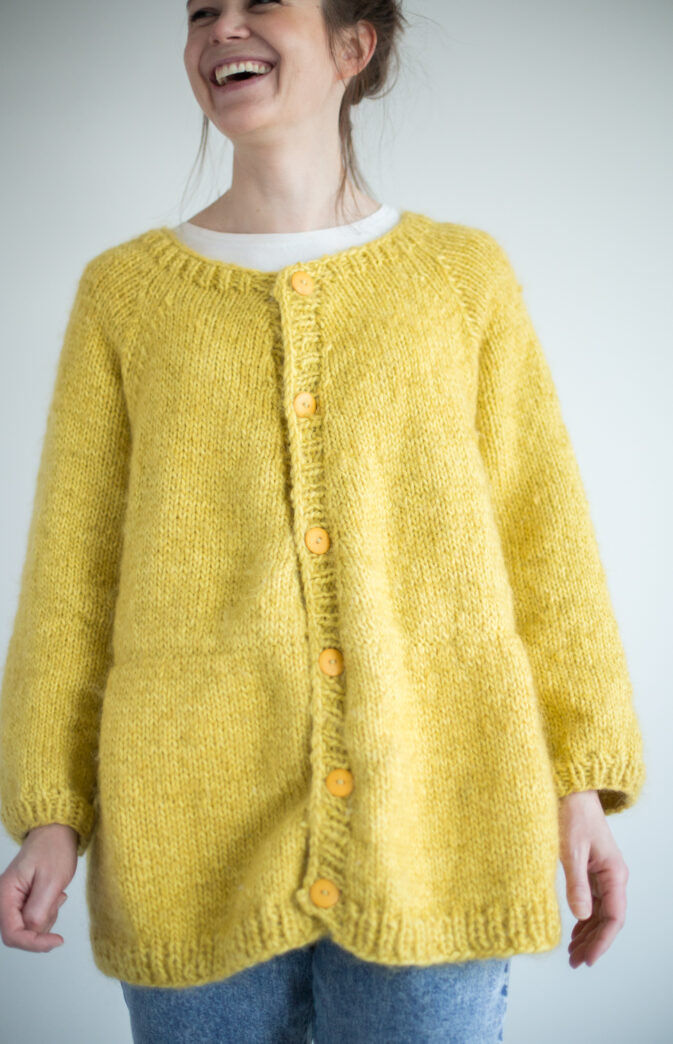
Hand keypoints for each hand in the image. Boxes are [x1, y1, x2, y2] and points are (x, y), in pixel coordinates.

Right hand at [0, 823, 77, 952]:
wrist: (56, 830)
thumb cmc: (53, 848)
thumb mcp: (52, 880)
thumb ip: (39, 910)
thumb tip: (32, 932)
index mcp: (5, 894)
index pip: (13, 934)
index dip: (34, 943)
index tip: (56, 941)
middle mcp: (4, 899)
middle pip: (19, 933)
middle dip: (42, 927)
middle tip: (56, 902)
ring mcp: (12, 899)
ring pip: (27, 928)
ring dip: (46, 918)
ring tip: (56, 895)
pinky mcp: (21, 899)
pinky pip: (32, 918)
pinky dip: (47, 912)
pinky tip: (54, 895)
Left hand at [558, 790, 628, 968]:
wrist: (571, 787)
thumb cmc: (572, 812)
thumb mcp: (571, 849)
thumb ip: (576, 883)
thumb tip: (582, 916)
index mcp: (614, 872)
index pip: (613, 918)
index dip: (602, 942)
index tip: (588, 960)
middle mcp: (612, 875)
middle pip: (608, 919)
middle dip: (594, 943)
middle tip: (575, 963)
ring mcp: (602, 872)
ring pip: (599, 912)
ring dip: (588, 933)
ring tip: (573, 953)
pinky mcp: (590, 867)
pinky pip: (592, 900)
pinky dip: (584, 917)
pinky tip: (575, 930)